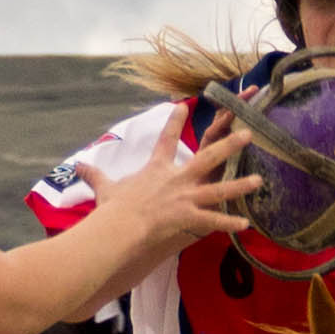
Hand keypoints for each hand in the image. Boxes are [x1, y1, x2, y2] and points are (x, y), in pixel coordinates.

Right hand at [86, 118, 257, 253]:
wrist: (118, 227)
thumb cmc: (112, 209)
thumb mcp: (104, 189)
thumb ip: (94, 176)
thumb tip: (76, 166)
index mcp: (156, 169)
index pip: (166, 140)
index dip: (175, 123)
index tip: (183, 105)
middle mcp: (176, 179)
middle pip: (208, 156)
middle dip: (230, 144)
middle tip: (249, 133)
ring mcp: (185, 198)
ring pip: (219, 188)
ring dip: (239, 185)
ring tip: (259, 181)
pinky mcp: (188, 217)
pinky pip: (213, 221)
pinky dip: (229, 224)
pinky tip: (247, 225)